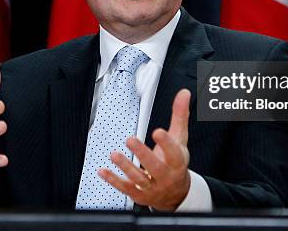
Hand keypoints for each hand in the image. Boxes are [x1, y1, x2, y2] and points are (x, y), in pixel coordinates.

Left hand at [99, 89, 191, 211]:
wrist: (176, 194)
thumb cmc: (176, 162)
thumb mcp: (180, 139)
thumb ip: (180, 116)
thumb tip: (184, 93)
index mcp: (177, 162)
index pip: (174, 153)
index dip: (166, 143)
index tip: (158, 131)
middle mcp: (165, 176)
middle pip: (155, 167)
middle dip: (143, 154)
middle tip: (130, 140)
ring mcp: (152, 187)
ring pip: (138, 178)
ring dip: (125, 167)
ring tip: (114, 154)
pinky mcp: (139, 194)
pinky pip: (125, 188)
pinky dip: (113, 180)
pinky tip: (103, 171)